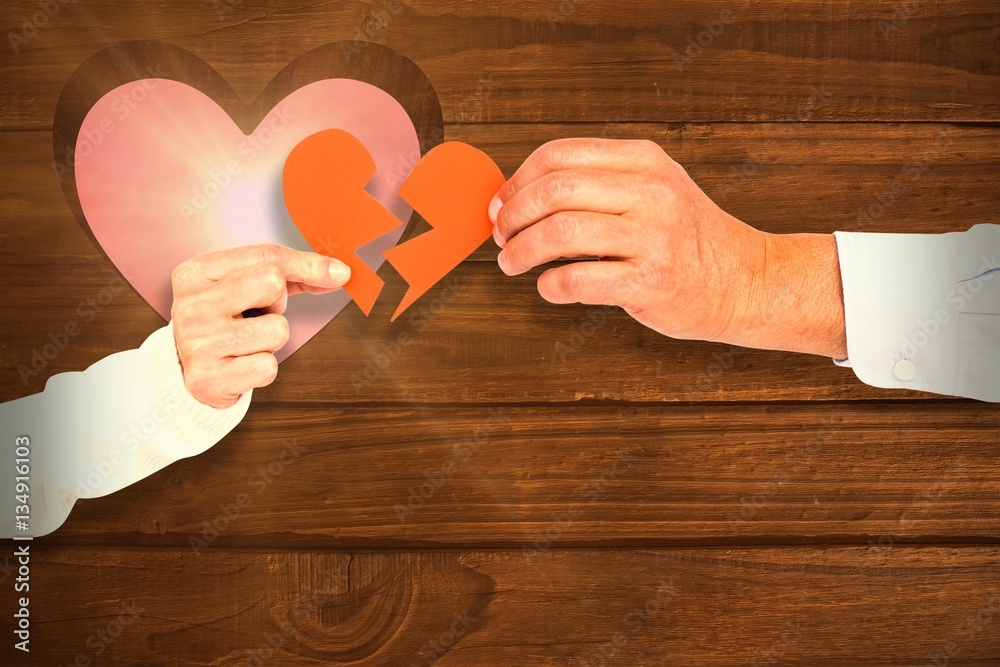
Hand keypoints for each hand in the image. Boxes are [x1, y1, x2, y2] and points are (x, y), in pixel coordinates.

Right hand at [170, 244, 350, 407]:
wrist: (188, 372)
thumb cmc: (226, 320)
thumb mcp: (246, 286)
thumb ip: (292, 273)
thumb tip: (340, 272)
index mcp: (195, 273)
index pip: (267, 257)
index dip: (308, 265)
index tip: (338, 273)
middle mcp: (190, 306)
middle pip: (271, 283)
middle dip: (278, 302)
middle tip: (258, 315)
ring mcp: (196, 344)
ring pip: (277, 330)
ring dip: (272, 339)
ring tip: (246, 341)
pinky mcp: (208, 380)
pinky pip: (268, 367)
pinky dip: (263, 368)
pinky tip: (240, 364)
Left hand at [489, 138, 846, 357]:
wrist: (746, 280)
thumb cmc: (689, 238)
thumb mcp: (654, 188)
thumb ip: (599, 183)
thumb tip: (520, 194)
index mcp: (644, 160)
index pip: (559, 154)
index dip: (517, 180)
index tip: (501, 203)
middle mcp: (650, 192)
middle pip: (553, 191)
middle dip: (512, 215)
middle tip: (501, 235)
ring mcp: (653, 238)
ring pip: (559, 234)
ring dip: (520, 251)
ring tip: (512, 262)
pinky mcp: (651, 282)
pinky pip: (577, 280)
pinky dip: (548, 286)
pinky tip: (548, 287)